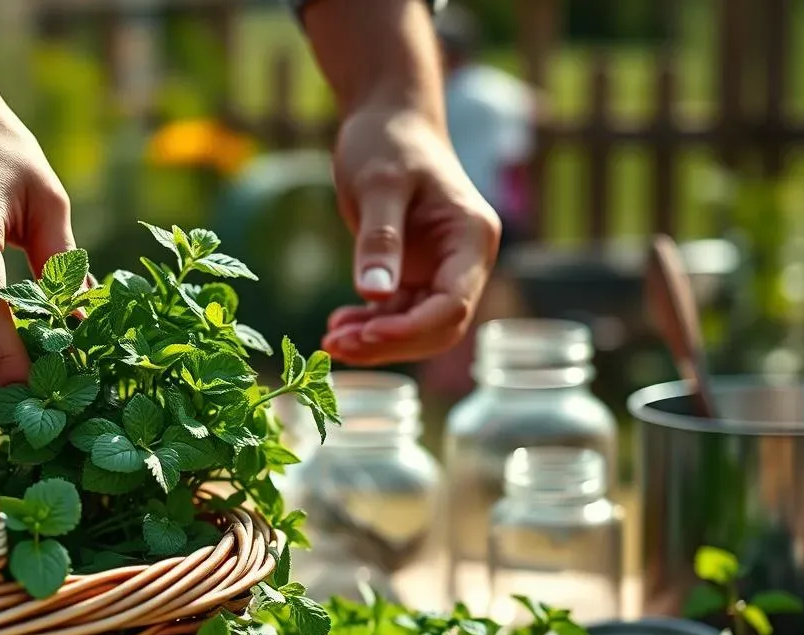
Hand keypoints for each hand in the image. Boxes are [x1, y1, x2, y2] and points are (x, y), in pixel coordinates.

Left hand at [321, 106, 500, 365]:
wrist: (387, 119)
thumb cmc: (388, 140)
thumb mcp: (378, 185)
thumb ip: (380, 240)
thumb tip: (374, 294)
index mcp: (472, 240)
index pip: (452, 305)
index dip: (411, 329)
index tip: (366, 334)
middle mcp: (465, 263)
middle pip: (437, 327)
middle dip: (390, 343)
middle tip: (338, 344)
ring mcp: (441, 272)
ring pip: (415, 329)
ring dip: (375, 341)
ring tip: (331, 340)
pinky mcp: (416, 277)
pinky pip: (396, 316)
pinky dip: (369, 326)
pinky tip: (337, 327)